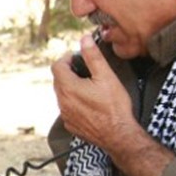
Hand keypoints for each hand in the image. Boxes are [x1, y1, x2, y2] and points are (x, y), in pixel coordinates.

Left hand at [50, 34, 138, 151]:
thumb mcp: (106, 76)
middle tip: (85, 69)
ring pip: (62, 95)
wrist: (119, 135)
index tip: (77, 56)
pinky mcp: (71, 125)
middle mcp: (62, 102)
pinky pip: (67, 109)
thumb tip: (84, 40)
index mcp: (68, 88)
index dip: (66, 58)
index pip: (57, 66)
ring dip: (71, 87)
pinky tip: (89, 103)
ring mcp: (65, 115)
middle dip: (69, 71)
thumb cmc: (114, 107)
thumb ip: (93, 56)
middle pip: (58, 80)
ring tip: (89, 85)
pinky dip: (74, 102)